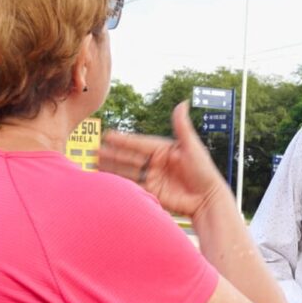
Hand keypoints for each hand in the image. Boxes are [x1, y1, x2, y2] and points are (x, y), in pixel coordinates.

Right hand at [99, 102, 226, 217]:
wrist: (207, 199)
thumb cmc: (204, 171)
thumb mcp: (193, 147)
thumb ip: (182, 126)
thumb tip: (183, 102)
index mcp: (164, 149)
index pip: (140, 144)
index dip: (124, 141)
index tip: (108, 135)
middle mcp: (157, 162)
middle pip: (130, 157)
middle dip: (112, 154)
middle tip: (94, 150)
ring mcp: (153, 177)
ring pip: (128, 171)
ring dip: (112, 167)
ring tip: (94, 163)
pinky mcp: (152, 192)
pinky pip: (133, 185)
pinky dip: (120, 182)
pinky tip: (107, 179)